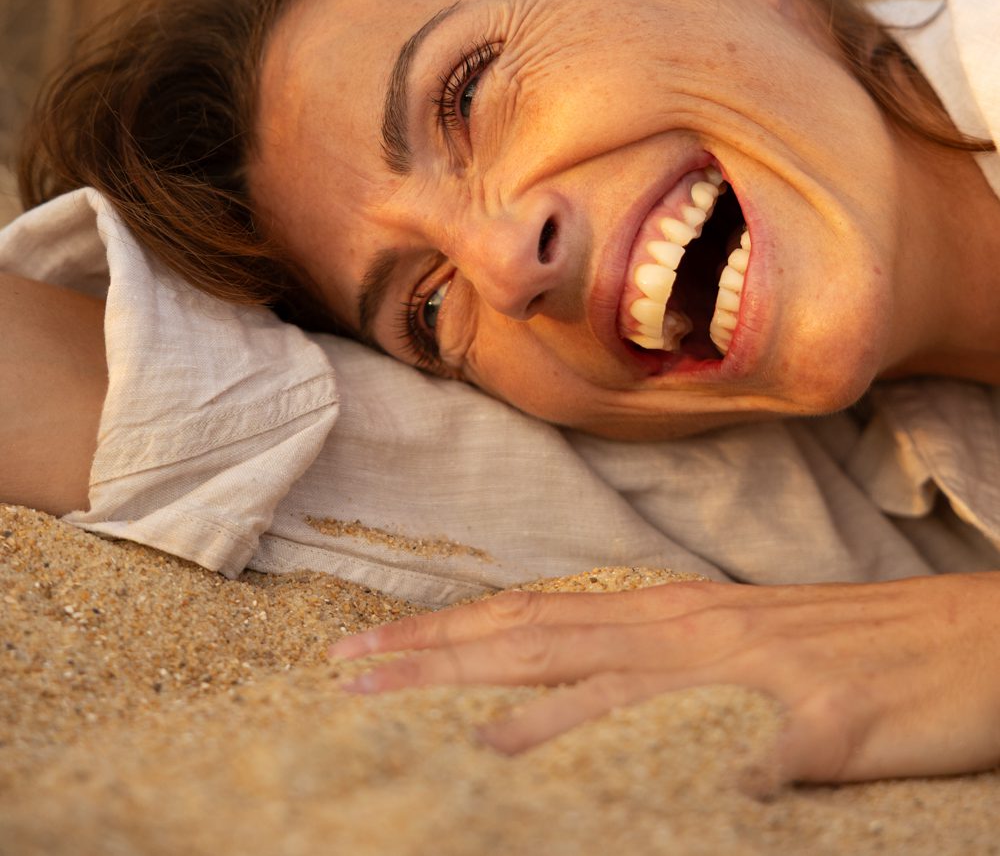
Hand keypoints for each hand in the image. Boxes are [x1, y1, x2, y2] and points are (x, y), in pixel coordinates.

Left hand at [330, 573, 999, 784]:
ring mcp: (756, 678)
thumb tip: (563, 691)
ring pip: (620, 692)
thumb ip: (654, 663)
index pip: (533, 622)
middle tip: (347, 677)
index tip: (361, 655)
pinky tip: (642, 792)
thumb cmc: (852, 647)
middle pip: (545, 646)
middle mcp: (696, 634)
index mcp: (674, 616)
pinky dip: (688, 768)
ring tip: (448, 742)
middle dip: (441, 662)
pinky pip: (748, 756)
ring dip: (530, 718)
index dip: (445, 638)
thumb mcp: (738, 647)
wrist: (971, 642)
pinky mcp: (824, 725)